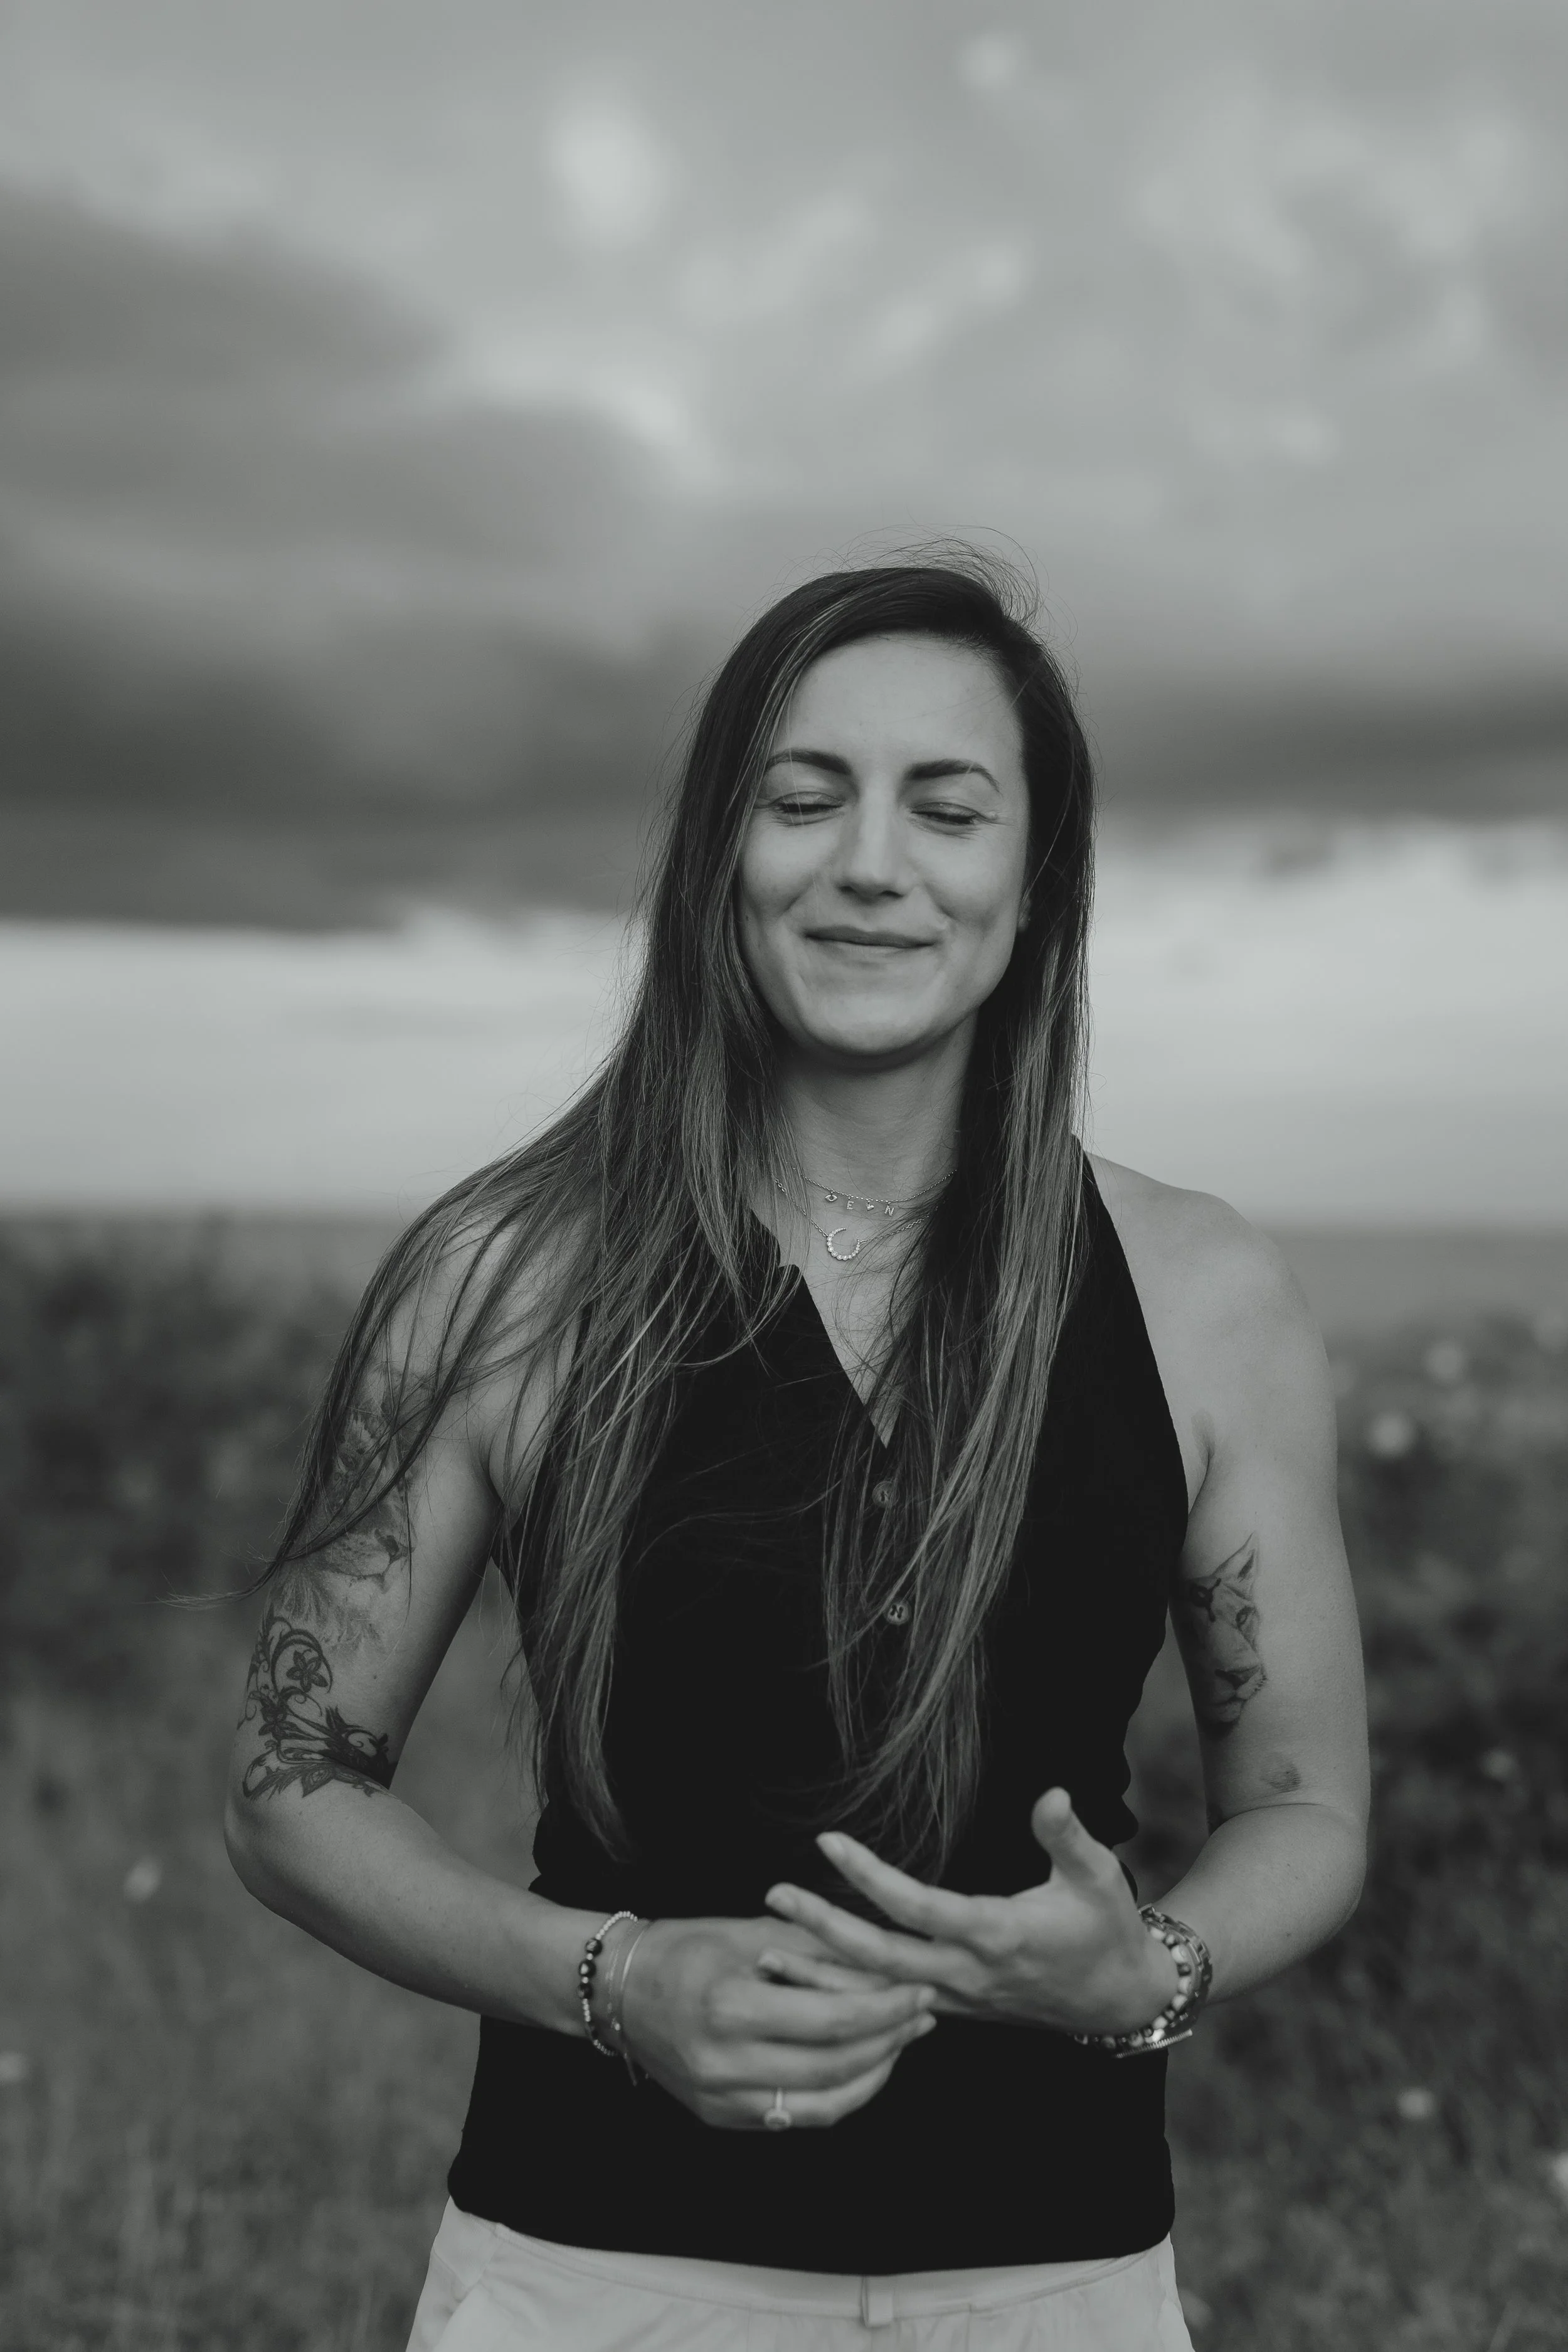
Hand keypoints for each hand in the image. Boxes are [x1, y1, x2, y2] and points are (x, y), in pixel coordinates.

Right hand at [618, 1913, 939, 2129]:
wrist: (620, 1988)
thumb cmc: (686, 1947)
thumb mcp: (753, 1931)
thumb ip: (819, 1950)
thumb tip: (885, 1962)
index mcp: (731, 2006)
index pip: (832, 2020)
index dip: (885, 2009)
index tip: (920, 1990)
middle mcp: (724, 2063)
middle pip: (834, 2068)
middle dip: (890, 2042)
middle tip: (922, 2015)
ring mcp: (721, 2099)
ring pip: (821, 2106)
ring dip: (872, 2076)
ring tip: (901, 2043)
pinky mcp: (721, 2117)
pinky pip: (795, 2117)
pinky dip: (836, 2095)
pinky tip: (860, 2068)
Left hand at [760, 1789, 1178, 2036]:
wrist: (1120, 2002)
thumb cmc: (1106, 1930)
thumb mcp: (1098, 1878)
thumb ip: (1068, 1837)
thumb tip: (1051, 1793)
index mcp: (997, 1934)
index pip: (919, 1907)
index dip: (871, 1877)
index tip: (829, 1842)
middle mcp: (968, 1972)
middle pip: (881, 1957)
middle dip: (823, 1928)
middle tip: (774, 1896)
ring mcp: (957, 1997)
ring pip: (877, 1992)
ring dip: (821, 1972)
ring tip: (764, 1949)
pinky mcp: (953, 2008)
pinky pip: (890, 2006)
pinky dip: (848, 1995)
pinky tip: (810, 1980)